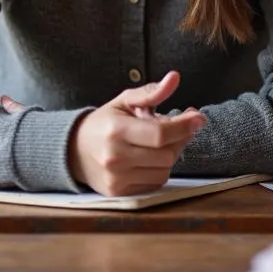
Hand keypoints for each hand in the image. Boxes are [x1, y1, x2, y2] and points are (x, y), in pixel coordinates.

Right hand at [67, 71, 205, 195]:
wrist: (74, 151)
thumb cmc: (104, 123)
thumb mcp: (124, 102)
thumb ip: (150, 92)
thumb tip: (175, 78)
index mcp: (116, 131)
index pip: (160, 134)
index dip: (184, 126)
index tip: (199, 118)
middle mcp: (115, 157)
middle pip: (166, 154)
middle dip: (177, 140)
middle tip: (175, 128)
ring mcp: (117, 178)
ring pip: (164, 171)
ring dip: (168, 155)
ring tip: (157, 143)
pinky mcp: (119, 193)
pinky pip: (155, 183)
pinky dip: (158, 169)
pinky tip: (149, 158)